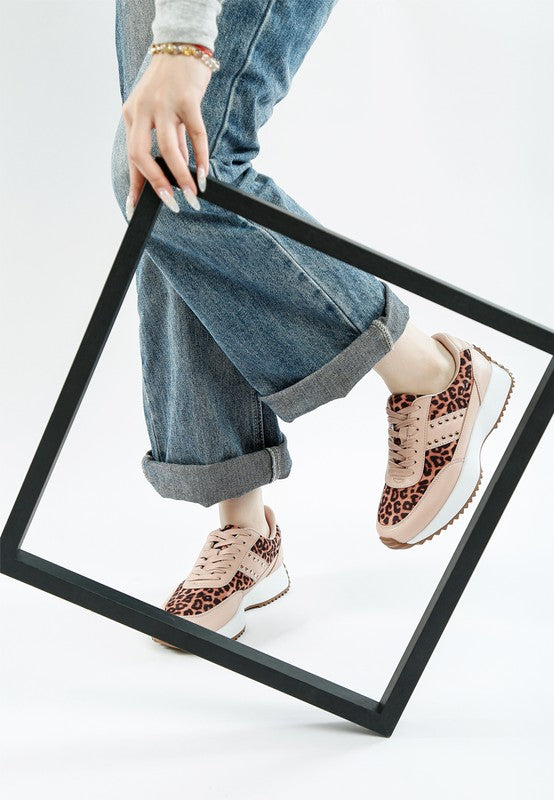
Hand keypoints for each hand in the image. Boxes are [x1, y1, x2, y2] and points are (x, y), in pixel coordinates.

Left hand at [122, 53, 211, 218]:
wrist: (182, 48)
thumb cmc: (170, 84)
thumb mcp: (160, 113)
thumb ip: (167, 140)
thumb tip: (177, 171)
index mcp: (132, 115)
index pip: (132, 157)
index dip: (135, 185)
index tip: (136, 207)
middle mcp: (143, 110)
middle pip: (141, 155)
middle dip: (156, 185)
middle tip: (172, 204)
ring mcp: (164, 104)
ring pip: (168, 149)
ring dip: (181, 177)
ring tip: (192, 195)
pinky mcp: (186, 99)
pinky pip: (195, 135)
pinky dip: (200, 157)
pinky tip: (204, 174)